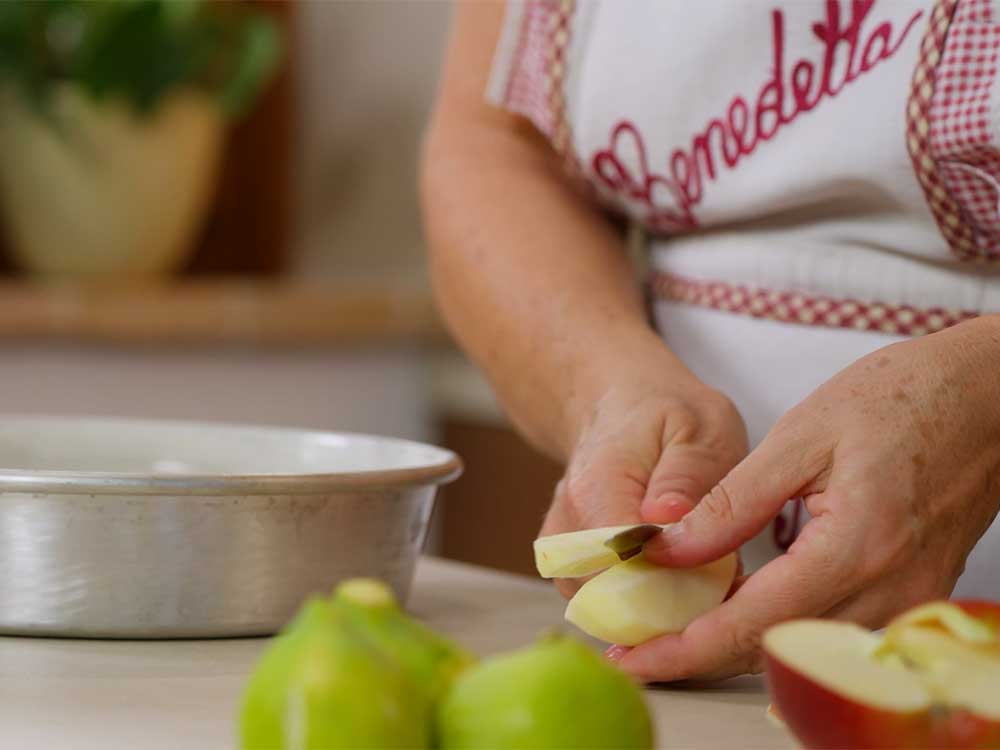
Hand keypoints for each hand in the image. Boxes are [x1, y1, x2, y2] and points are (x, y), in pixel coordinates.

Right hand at [541, 373, 747, 596]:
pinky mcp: (569, 567)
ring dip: (659, 606)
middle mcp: (567, 527)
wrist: (621, 407)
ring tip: (699, 570)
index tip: (722, 580)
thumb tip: (667, 518)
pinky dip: (644, 601)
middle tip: (721, 580)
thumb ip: (689, 475)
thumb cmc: (668, 415)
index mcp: (597, 489)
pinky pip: (606, 606)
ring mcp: (562, 551)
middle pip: (614, 602)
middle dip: (672, 605)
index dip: (677, 587)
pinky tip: (674, 573)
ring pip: (610, 612)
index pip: (625, 567)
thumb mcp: (700, 427)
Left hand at [617, 316, 999, 681]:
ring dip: (736, 647)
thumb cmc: (899, 399)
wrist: (985, 395)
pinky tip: (736, 613)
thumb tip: (671, 547)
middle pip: (777, 651)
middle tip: (637, 648)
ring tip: (672, 632)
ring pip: (804, 649)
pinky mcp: (913, 592)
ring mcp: (909, 598)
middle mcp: (890, 588)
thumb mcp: (801, 436)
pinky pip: (832, 631)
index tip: (633, 656)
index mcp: (857, 545)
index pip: (756, 623)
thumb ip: (733, 501)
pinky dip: (777, 631)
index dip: (686, 648)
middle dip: (700, 657)